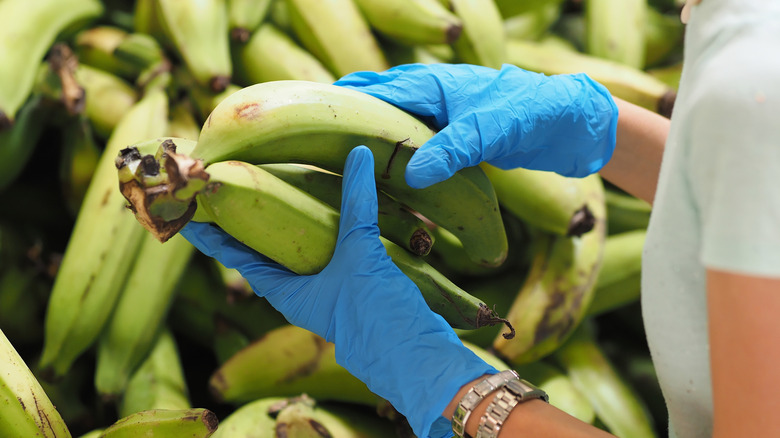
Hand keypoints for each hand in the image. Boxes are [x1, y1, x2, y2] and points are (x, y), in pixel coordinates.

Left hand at [180, 146, 495, 437]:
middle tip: (227, 190)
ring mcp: (327, 289)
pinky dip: (321, 230)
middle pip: (263, 252)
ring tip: (271, 193)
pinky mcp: (352, 286)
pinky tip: (327, 211)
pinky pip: (326, 252)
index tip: (188, 212)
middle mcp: (301, 291)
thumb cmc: (376, 314)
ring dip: (284, 226)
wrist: (415, 353)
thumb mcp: (361, 254)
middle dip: (247, 224)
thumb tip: (355, 155)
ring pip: (296, 252)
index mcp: (287, 291)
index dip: (213, 234)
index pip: (237, 256)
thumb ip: (356, 204)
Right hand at [334, 63, 618, 188]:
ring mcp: (439, 117)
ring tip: (338, 160)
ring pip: (391, 125)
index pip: (374, 93)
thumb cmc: (531, 113)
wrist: (569, 122)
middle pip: (375, 105)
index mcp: (431, 85)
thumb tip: (411, 178)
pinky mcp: (450, 137)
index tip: (307, 120)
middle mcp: (429, 97)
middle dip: (347, 119)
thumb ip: (451, 150)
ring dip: (369, 139)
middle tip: (313, 142)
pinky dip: (394, 156)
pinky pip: (411, 144)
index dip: (341, 105)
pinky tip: (384, 176)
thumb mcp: (490, 132)